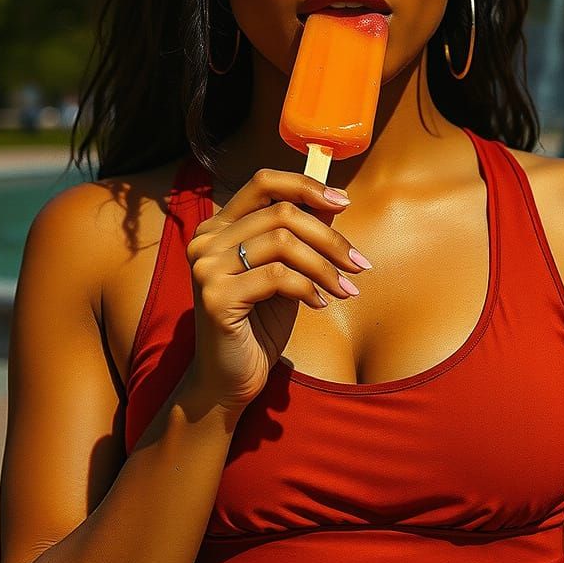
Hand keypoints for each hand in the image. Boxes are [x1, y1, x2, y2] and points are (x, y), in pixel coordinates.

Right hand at [184, 168, 369, 413]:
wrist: (229, 380)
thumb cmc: (260, 325)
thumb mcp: (285, 272)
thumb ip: (299, 237)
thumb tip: (334, 202)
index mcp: (219, 227)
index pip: (263, 182)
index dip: (306, 185)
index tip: (342, 202)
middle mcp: (206, 240)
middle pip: (281, 213)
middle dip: (329, 237)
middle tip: (358, 263)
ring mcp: (206, 267)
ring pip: (282, 242)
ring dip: (324, 266)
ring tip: (345, 289)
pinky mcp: (215, 296)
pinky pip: (277, 277)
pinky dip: (308, 289)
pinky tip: (319, 305)